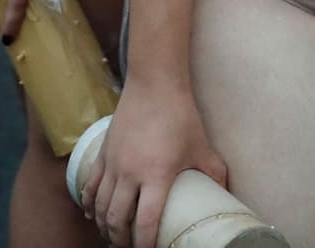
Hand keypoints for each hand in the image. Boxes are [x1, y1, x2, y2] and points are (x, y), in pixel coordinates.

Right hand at [83, 82, 226, 247]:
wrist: (154, 82)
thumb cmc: (181, 115)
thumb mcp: (201, 147)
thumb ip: (215, 174)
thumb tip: (226, 195)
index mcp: (156, 175)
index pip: (146, 223)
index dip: (145, 245)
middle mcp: (130, 173)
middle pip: (117, 220)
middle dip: (120, 241)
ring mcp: (113, 162)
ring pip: (100, 206)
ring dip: (104, 227)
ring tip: (112, 236)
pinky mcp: (103, 152)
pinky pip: (90, 185)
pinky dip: (88, 204)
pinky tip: (91, 215)